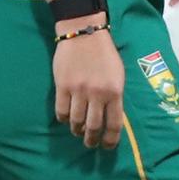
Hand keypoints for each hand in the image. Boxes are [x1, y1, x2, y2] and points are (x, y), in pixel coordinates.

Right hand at [53, 25, 124, 149]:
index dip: (110, 140)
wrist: (83, 32)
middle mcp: (97, 94)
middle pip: (94, 127)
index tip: (107, 146)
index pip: (114, 124)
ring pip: (76, 121)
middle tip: (90, 144)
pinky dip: (63, 119)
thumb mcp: (117, 74)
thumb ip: (115, 96)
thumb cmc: (103, 53)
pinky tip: (65, 118)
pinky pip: (61, 111)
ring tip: (78, 131)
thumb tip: (110, 116)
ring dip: (77, 130)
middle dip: (92, 140)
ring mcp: (78, 91)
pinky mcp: (62, 86)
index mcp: (115, 91)